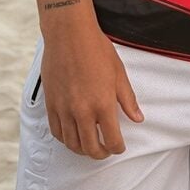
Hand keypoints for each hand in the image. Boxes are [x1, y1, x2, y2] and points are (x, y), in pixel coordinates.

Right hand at [40, 24, 143, 158]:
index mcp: (103, 104)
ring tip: (90, 146)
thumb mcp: (119, 73)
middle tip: (106, 151)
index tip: (120, 147)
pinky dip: (65, 139)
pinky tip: (73, 136)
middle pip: (90, 148)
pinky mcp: (51, 104)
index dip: (118, 148)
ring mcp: (64, 109)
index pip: (112, 140)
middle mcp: (82, 111)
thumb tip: (138, 118)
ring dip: (82, 150)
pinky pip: (57, 131)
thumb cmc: (97, 50)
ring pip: (72, 143)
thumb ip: (128, 99)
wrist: (69, 35)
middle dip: (100, 154)